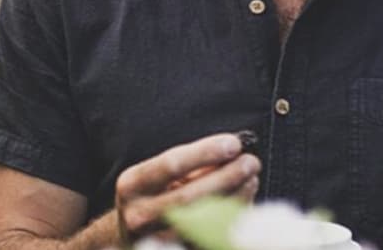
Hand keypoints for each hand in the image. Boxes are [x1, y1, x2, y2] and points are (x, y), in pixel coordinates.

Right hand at [114, 133, 260, 245]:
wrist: (131, 236)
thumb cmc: (150, 196)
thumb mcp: (158, 175)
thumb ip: (190, 163)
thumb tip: (230, 149)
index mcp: (132, 185)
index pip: (171, 164)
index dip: (206, 152)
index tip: (234, 143)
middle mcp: (139, 214)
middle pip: (191, 195)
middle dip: (227, 176)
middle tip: (251, 162)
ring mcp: (156, 240)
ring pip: (203, 221)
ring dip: (234, 198)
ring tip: (251, 179)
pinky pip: (210, 239)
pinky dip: (231, 219)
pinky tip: (244, 202)